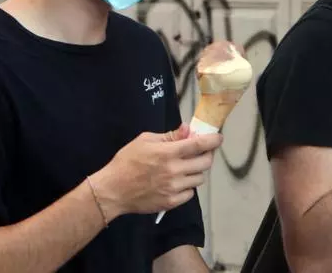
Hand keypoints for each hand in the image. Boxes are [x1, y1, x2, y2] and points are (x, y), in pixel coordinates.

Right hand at [90, 123, 221, 218]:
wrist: (113, 190)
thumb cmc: (127, 162)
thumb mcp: (145, 141)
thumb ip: (169, 136)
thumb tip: (188, 130)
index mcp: (168, 153)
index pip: (200, 145)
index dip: (213, 140)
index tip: (218, 138)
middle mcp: (175, 171)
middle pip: (205, 163)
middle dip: (207, 155)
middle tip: (200, 153)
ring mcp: (174, 188)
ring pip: (199, 178)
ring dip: (196, 171)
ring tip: (185, 168)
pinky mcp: (171, 202)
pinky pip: (190, 193)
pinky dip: (187, 187)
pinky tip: (177, 182)